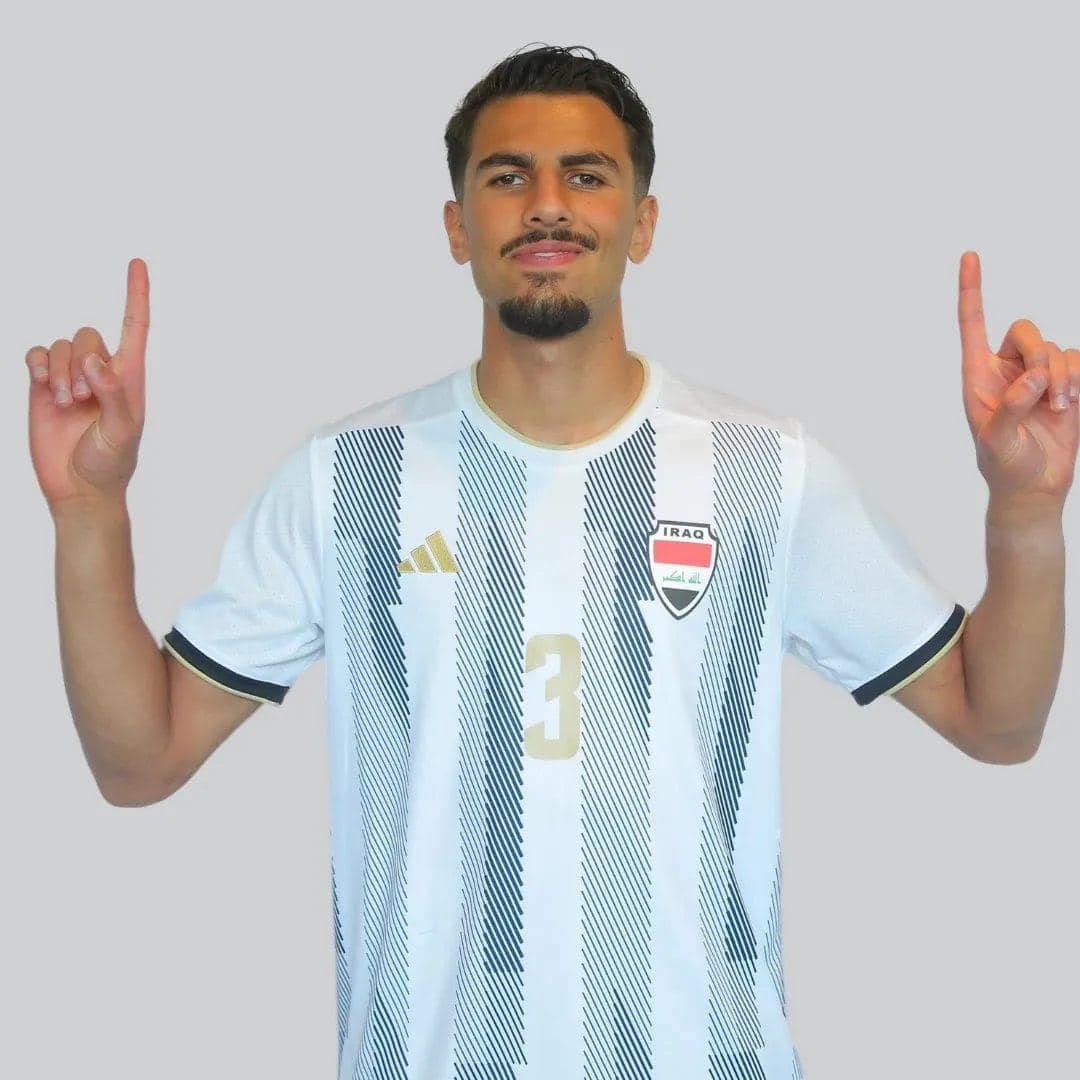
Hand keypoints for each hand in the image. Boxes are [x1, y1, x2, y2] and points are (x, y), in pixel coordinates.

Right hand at [25, 258, 148, 512]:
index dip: (136, 294)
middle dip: (79, 363)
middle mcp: (101, 372)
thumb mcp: (122, 432)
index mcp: (129, 378)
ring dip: (60, 370)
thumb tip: (96, 361)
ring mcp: (71, 378)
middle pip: (88, 334)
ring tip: (64, 403)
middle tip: (79, 400)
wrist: (78, 488)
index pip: (135, 327)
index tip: (137, 263)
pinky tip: (42, 383)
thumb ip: (114, 394)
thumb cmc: (110, 463)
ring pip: (61, 345)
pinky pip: (37, 354)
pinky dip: (38, 363)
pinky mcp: (43, 387)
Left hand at [958, 250, 1077, 505]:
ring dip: (1062, 378)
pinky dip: (1078, 379)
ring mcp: (1036, 374)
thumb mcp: (996, 442)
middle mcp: (1006, 368)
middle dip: (1041, 356)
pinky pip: (1078, 360)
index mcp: (977, 376)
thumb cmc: (1004, 466)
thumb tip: (1030, 378)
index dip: (972, 290)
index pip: (972, 324)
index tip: (970, 255)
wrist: (1035, 487)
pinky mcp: (1065, 383)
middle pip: (1026, 330)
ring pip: (1056, 348)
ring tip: (1057, 410)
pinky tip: (1070, 404)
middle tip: (1045, 393)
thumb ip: (1009, 408)